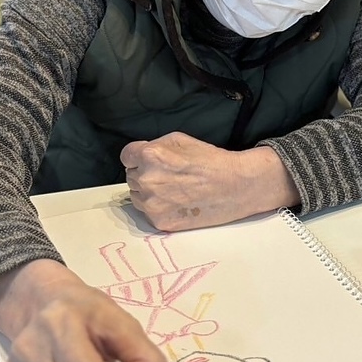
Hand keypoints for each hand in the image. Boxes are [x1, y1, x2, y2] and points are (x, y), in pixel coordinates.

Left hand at [121, 132, 300, 230]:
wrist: (234, 186)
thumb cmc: (210, 161)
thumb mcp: (179, 139)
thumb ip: (154, 146)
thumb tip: (139, 156)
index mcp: (150, 156)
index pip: (126, 156)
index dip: (139, 158)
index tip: (150, 162)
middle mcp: (147, 179)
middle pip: (131, 176)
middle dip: (145, 175)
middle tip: (169, 176)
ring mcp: (152, 203)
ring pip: (137, 196)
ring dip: (149, 193)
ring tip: (174, 190)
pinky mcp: (160, 221)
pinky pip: (148, 213)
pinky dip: (159, 208)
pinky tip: (178, 202)